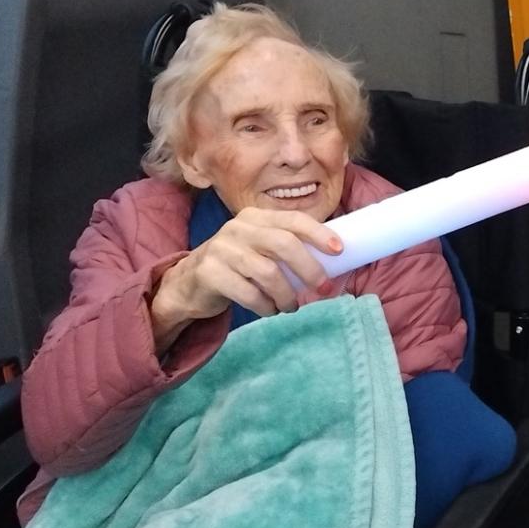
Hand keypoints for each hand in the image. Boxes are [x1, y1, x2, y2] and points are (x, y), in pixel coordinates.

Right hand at [151, 207, 340, 344]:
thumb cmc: (236, 266)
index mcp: (255, 217)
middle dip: (310, 269)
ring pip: (268, 272)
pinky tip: (270, 310)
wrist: (189, 284)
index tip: (339, 251)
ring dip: (287, 295)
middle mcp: (237, 228)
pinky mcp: (209, 272)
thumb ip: (286, 247)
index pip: (293, 220)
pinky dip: (265, 306)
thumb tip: (334, 259)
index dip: (319, 234)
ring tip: (291, 306)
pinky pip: (248, 293)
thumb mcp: (258, 248)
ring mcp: (221, 248)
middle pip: (283, 244)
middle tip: (323, 289)